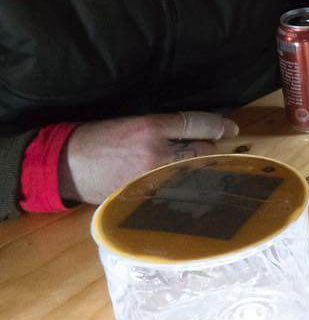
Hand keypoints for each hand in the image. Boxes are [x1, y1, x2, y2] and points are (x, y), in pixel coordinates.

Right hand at [58, 111, 238, 204]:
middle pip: (201, 152)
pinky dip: (185, 191)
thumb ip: (164, 128)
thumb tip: (195, 131)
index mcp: (150, 127)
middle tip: (217, 153)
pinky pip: (176, 193)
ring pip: (192, 174)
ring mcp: (152, 178)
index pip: (196, 123)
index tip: (232, 128)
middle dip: (211, 152)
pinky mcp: (145, 197)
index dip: (218, 125)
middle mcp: (155, 153)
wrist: (65, 166)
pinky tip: (191, 192)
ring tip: (208, 173)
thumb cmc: (98, 139)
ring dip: (202, 173)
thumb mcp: (131, 122)